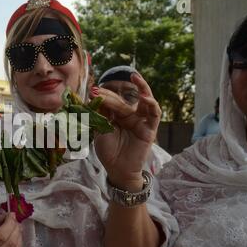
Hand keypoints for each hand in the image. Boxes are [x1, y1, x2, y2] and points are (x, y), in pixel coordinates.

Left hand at [93, 73, 160, 190]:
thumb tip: (95, 97)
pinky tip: (145, 97)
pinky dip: (152, 104)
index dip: (103, 95)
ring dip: (142, 88)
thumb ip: (101, 115)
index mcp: (118, 117)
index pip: (112, 102)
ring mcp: (142, 121)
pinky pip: (155, 114)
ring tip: (135, 77)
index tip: (92, 91)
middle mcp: (131, 116)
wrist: (117, 170)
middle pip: (123, 101)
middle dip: (111, 94)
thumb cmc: (108, 152)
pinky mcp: (150, 129)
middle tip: (98, 90)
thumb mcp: (101, 130)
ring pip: (144, 101)